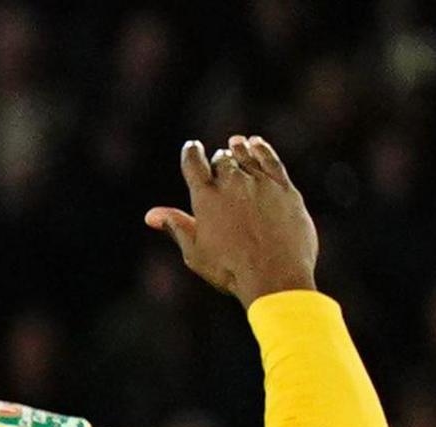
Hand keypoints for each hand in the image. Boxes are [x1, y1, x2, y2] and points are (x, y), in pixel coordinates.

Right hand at [145, 134, 316, 302]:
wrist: (275, 275)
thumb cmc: (230, 269)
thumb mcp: (195, 251)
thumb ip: (176, 226)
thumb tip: (152, 214)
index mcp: (205, 198)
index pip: (194, 163)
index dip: (191, 152)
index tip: (191, 146)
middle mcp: (232, 183)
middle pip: (222, 160)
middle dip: (218, 159)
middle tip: (218, 158)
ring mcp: (260, 183)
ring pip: (246, 156)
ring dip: (238, 149)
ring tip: (236, 143)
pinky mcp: (284, 187)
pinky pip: (271, 160)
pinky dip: (262, 150)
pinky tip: (257, 145)